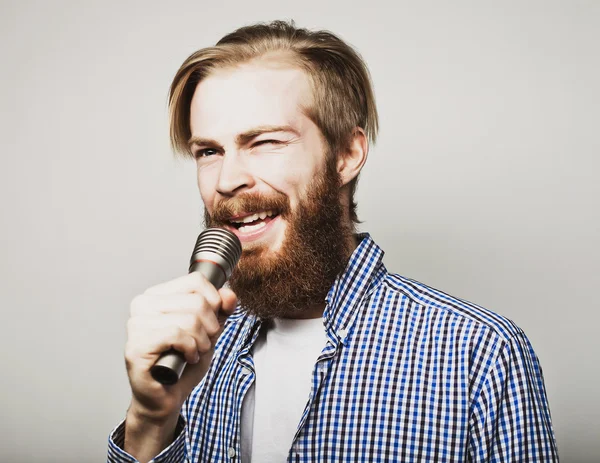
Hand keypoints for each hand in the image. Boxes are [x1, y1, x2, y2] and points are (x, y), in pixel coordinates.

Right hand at [124, 272, 237, 423]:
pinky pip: (176, 335)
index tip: (211, 322)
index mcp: (157, 295)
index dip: (214, 302)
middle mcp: (142, 305)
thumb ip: (220, 311)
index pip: (196, 281)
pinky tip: (186, 358)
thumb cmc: (183, 364)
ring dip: (201, 342)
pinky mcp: (136, 346)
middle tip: (202, 344)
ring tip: (193, 352)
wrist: (167, 398)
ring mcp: (136, 325)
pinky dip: (190, 349)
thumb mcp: (209, 331)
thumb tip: (229, 294)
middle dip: (210, 327)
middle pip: (196, 301)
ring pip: (189, 319)